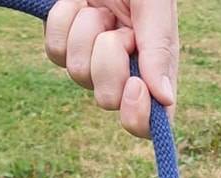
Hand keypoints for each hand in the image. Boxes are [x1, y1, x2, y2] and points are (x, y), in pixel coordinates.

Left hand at [45, 0, 177, 137]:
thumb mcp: (154, 7)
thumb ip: (159, 51)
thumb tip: (165, 101)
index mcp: (153, 68)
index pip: (148, 122)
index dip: (139, 118)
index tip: (135, 88)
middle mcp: (122, 70)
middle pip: (107, 99)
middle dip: (108, 61)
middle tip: (117, 28)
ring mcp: (89, 57)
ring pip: (78, 73)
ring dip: (87, 32)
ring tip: (99, 6)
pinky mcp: (62, 41)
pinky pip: (54, 50)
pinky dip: (64, 21)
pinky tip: (78, 2)